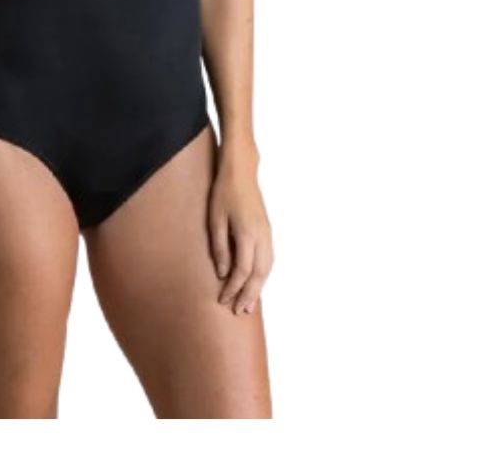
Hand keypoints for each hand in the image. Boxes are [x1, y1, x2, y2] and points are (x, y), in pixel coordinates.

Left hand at [209, 160, 273, 314]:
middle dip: (249, 295)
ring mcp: (267, 233)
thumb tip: (223, 273)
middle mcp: (262, 236)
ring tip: (249, 304)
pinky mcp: (268, 230)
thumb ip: (220, 247)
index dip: (232, 289)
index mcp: (248, 234)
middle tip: (239, 312)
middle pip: (259, 275)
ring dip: (258, 288)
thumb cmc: (224, 191)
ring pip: (267, 269)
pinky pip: (269, 259)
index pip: (242, 271)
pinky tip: (256, 282)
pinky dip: (263, 275)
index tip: (222, 300)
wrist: (241, 171)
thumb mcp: (215, 219)